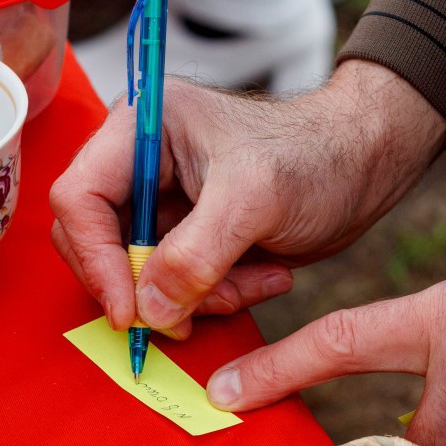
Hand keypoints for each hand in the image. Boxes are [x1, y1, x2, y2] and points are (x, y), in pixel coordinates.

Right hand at [49, 60, 445, 336]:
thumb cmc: (317, 157)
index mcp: (142, 130)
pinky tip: (266, 277)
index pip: (79, 198)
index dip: (95, 259)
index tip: (130, 312)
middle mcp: (140, 165)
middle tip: (192, 315)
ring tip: (256, 282)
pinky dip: (216, 299)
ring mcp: (163, 205)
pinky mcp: (188, 238)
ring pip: (137, 277)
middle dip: (147, 288)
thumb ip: (196, 255)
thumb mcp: (256, 199)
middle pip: (97, 244)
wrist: (366, 165)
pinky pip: (175, 289)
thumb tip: (148, 311)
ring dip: (194, 299)